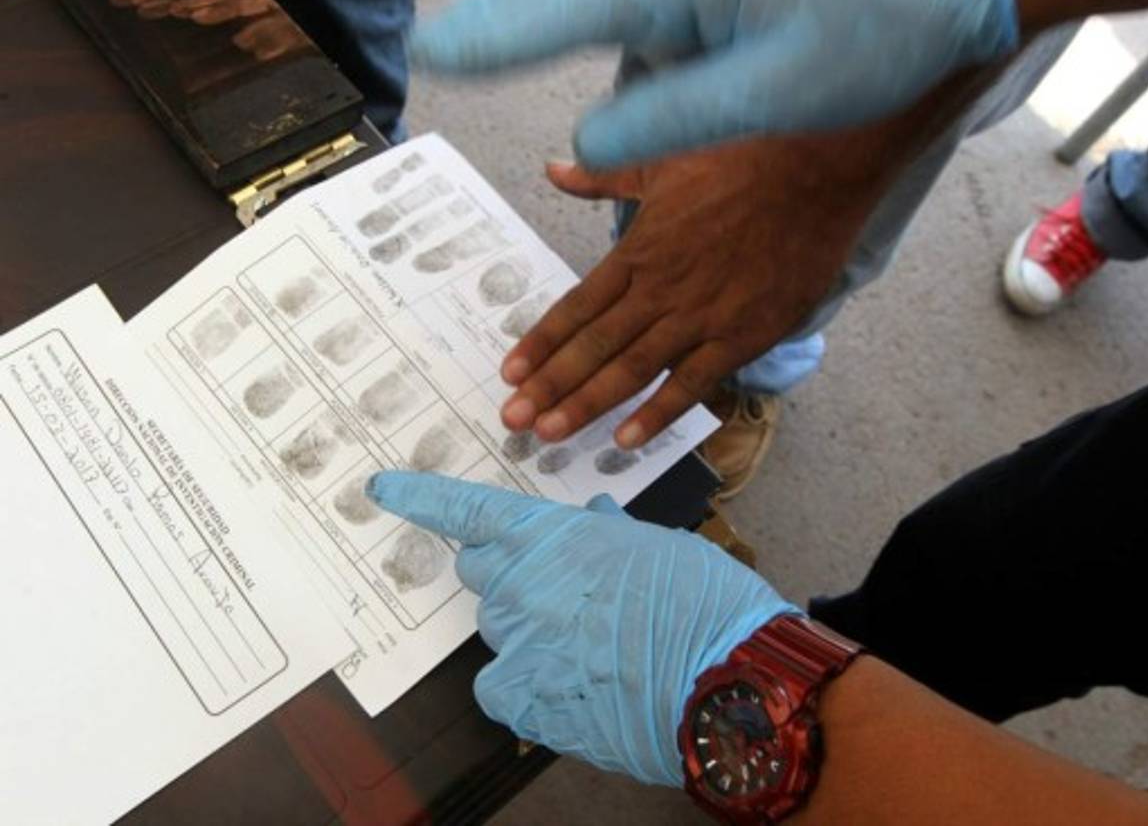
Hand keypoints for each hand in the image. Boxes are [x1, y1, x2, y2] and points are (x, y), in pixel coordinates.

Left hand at [366, 471, 797, 786]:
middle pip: (480, 572)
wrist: (723, 680)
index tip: (382, 489)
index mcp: (548, 535)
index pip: (465, 510)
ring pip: (498, 628)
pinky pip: (501, 684)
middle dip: (508, 572)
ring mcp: (518, 645)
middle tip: (556, 587)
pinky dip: (525, 683)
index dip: (419, 497)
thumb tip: (593, 523)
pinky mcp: (526, 699)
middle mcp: (519, 585)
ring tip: (588, 645)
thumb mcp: (654, 547)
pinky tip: (568, 685)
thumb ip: (606, 536)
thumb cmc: (699, 603)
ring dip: (528, 628)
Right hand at [410, 0, 1018, 167]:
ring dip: (542, 2)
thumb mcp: (772, 93)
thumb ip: (667, 119)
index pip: (549, 8)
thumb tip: (588, 143)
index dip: (487, 38)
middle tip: (444, 45)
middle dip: (501, 18)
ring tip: (486, 36)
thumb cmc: (888, 17)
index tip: (436, 56)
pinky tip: (574, 5)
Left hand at [499, 134, 889, 448]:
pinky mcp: (741, 336)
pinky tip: (627, 439)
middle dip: (549, 386)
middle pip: (593, 346)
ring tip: (550, 433)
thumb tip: (553, 169)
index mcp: (637, 253)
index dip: (541, 343)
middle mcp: (659, 291)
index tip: (510, 373)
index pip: (576, 307)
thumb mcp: (659, 162)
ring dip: (587, 403)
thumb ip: (602, 177)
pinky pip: (691, 383)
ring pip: (631, 369)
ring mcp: (698, 317)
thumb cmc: (738, 160)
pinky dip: (658, 413)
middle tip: (513, 419)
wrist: (812, 170)